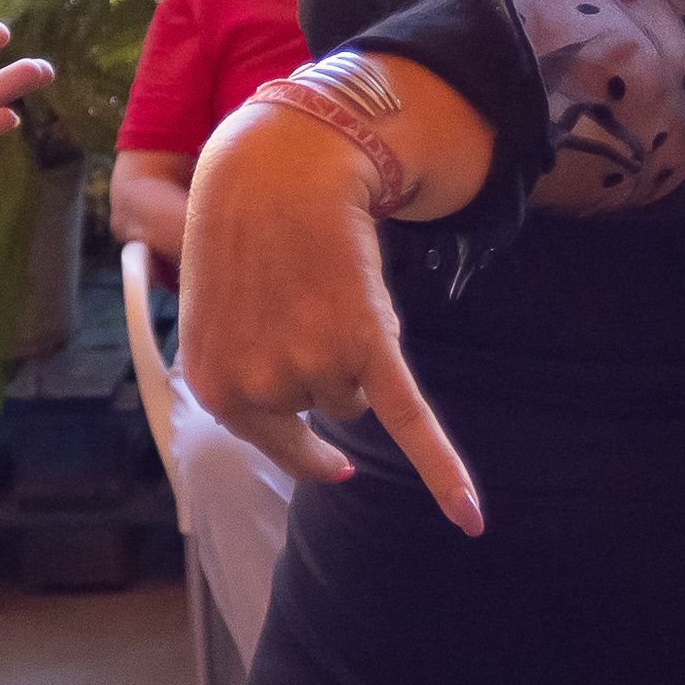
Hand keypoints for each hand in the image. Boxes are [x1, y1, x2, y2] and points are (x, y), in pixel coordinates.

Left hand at [176, 99, 483, 533]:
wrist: (275, 166)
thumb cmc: (244, 235)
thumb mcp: (217, 319)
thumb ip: (251, 379)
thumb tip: (329, 457)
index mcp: (214, 386)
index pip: (277, 439)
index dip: (305, 442)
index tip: (337, 466)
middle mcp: (261, 386)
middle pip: (323, 408)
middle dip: (324, 359)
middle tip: (301, 293)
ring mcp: (314, 366)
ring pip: (358, 395)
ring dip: (356, 351)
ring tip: (328, 288)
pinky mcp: (368, 345)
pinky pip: (411, 422)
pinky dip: (445, 474)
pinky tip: (470, 518)